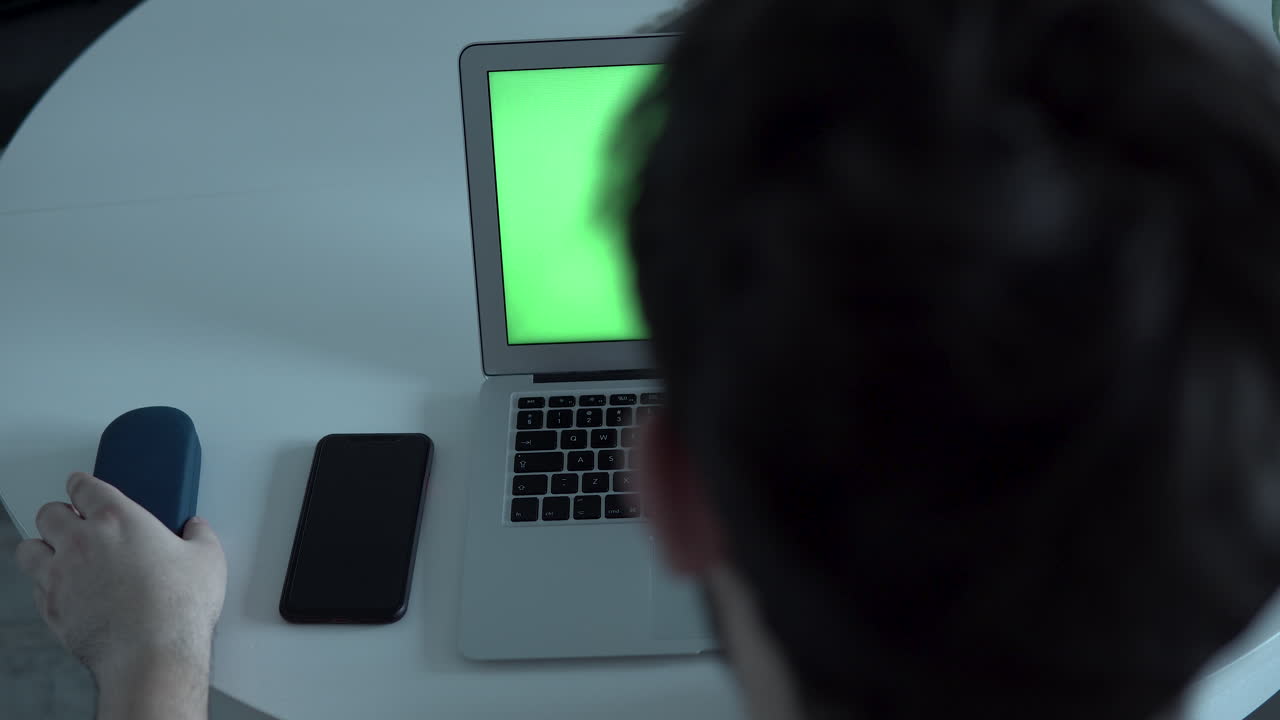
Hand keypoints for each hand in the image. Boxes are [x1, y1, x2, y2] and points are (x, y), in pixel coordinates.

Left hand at [13, 472, 226, 685]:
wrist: (151, 656)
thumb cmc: (178, 609)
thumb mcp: (208, 560)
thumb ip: (200, 536)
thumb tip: (197, 529)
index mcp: (119, 520)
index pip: (85, 487)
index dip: (82, 483)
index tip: (82, 485)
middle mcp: (81, 542)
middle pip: (48, 513)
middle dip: (60, 513)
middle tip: (74, 520)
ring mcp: (60, 576)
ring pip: (29, 548)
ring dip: (42, 546)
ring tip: (57, 552)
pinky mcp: (51, 607)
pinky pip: (33, 586)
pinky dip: (44, 583)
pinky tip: (63, 587)